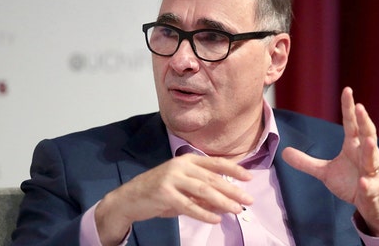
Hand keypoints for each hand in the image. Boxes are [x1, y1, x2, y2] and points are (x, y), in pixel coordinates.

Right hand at [95, 154, 253, 244]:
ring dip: (222, 201)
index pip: (215, 163)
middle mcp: (180, 166)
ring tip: (236, 210)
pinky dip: (204, 213)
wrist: (129, 198)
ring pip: (203, 190)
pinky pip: (188, 205)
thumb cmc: (159, 192)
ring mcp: (171, 179)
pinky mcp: (164, 194)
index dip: (233, 169)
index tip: (249, 177)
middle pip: (212, 178)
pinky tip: (216, 219)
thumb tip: (226, 202)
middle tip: (248, 200)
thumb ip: (202, 194)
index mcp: (187, 160)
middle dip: (232, 190)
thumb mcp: (182, 189)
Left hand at [282, 87, 378, 235]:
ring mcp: (371, 171)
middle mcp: (364, 154)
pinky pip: (369, 186)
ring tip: (367, 139)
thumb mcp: (325, 172)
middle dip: (364, 121)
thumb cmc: (351, 182)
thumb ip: (306, 162)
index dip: (349, 108)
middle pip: (366, 134)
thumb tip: (284, 152)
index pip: (351, 123)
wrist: (370, 203)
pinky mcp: (373, 189)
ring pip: (372, 158)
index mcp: (353, 146)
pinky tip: (363, 182)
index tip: (347, 90)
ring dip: (370, 149)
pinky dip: (366, 184)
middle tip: (360, 106)